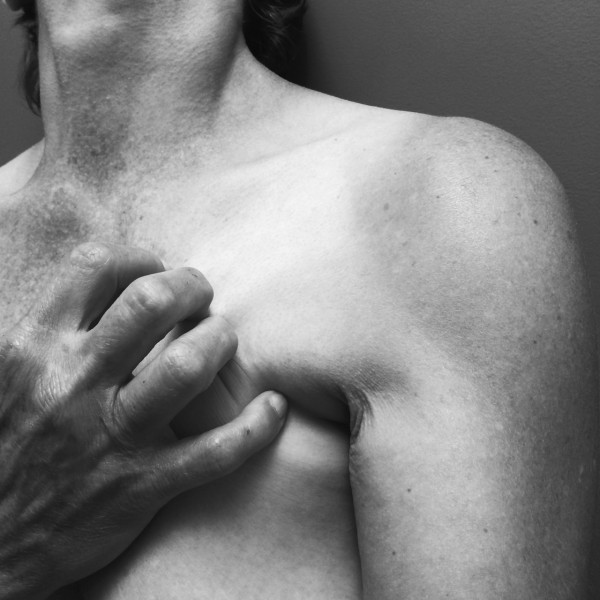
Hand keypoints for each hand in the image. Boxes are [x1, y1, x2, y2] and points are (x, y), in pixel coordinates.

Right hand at [0, 243, 285, 599]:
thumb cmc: (9, 442)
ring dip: (220, 342)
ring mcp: (108, 437)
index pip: (96, 267)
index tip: (156, 270)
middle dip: (191, 286)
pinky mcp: (140, 486)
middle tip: (201, 297)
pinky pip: (215, 452)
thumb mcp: (7, 372)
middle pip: (151, 303)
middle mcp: (70, 385)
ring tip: (223, 340)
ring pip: (186, 367)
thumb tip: (107, 280)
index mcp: (33, 347)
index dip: (139, 257)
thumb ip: (50, 325)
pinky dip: (257, 426)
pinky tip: (273, 407)